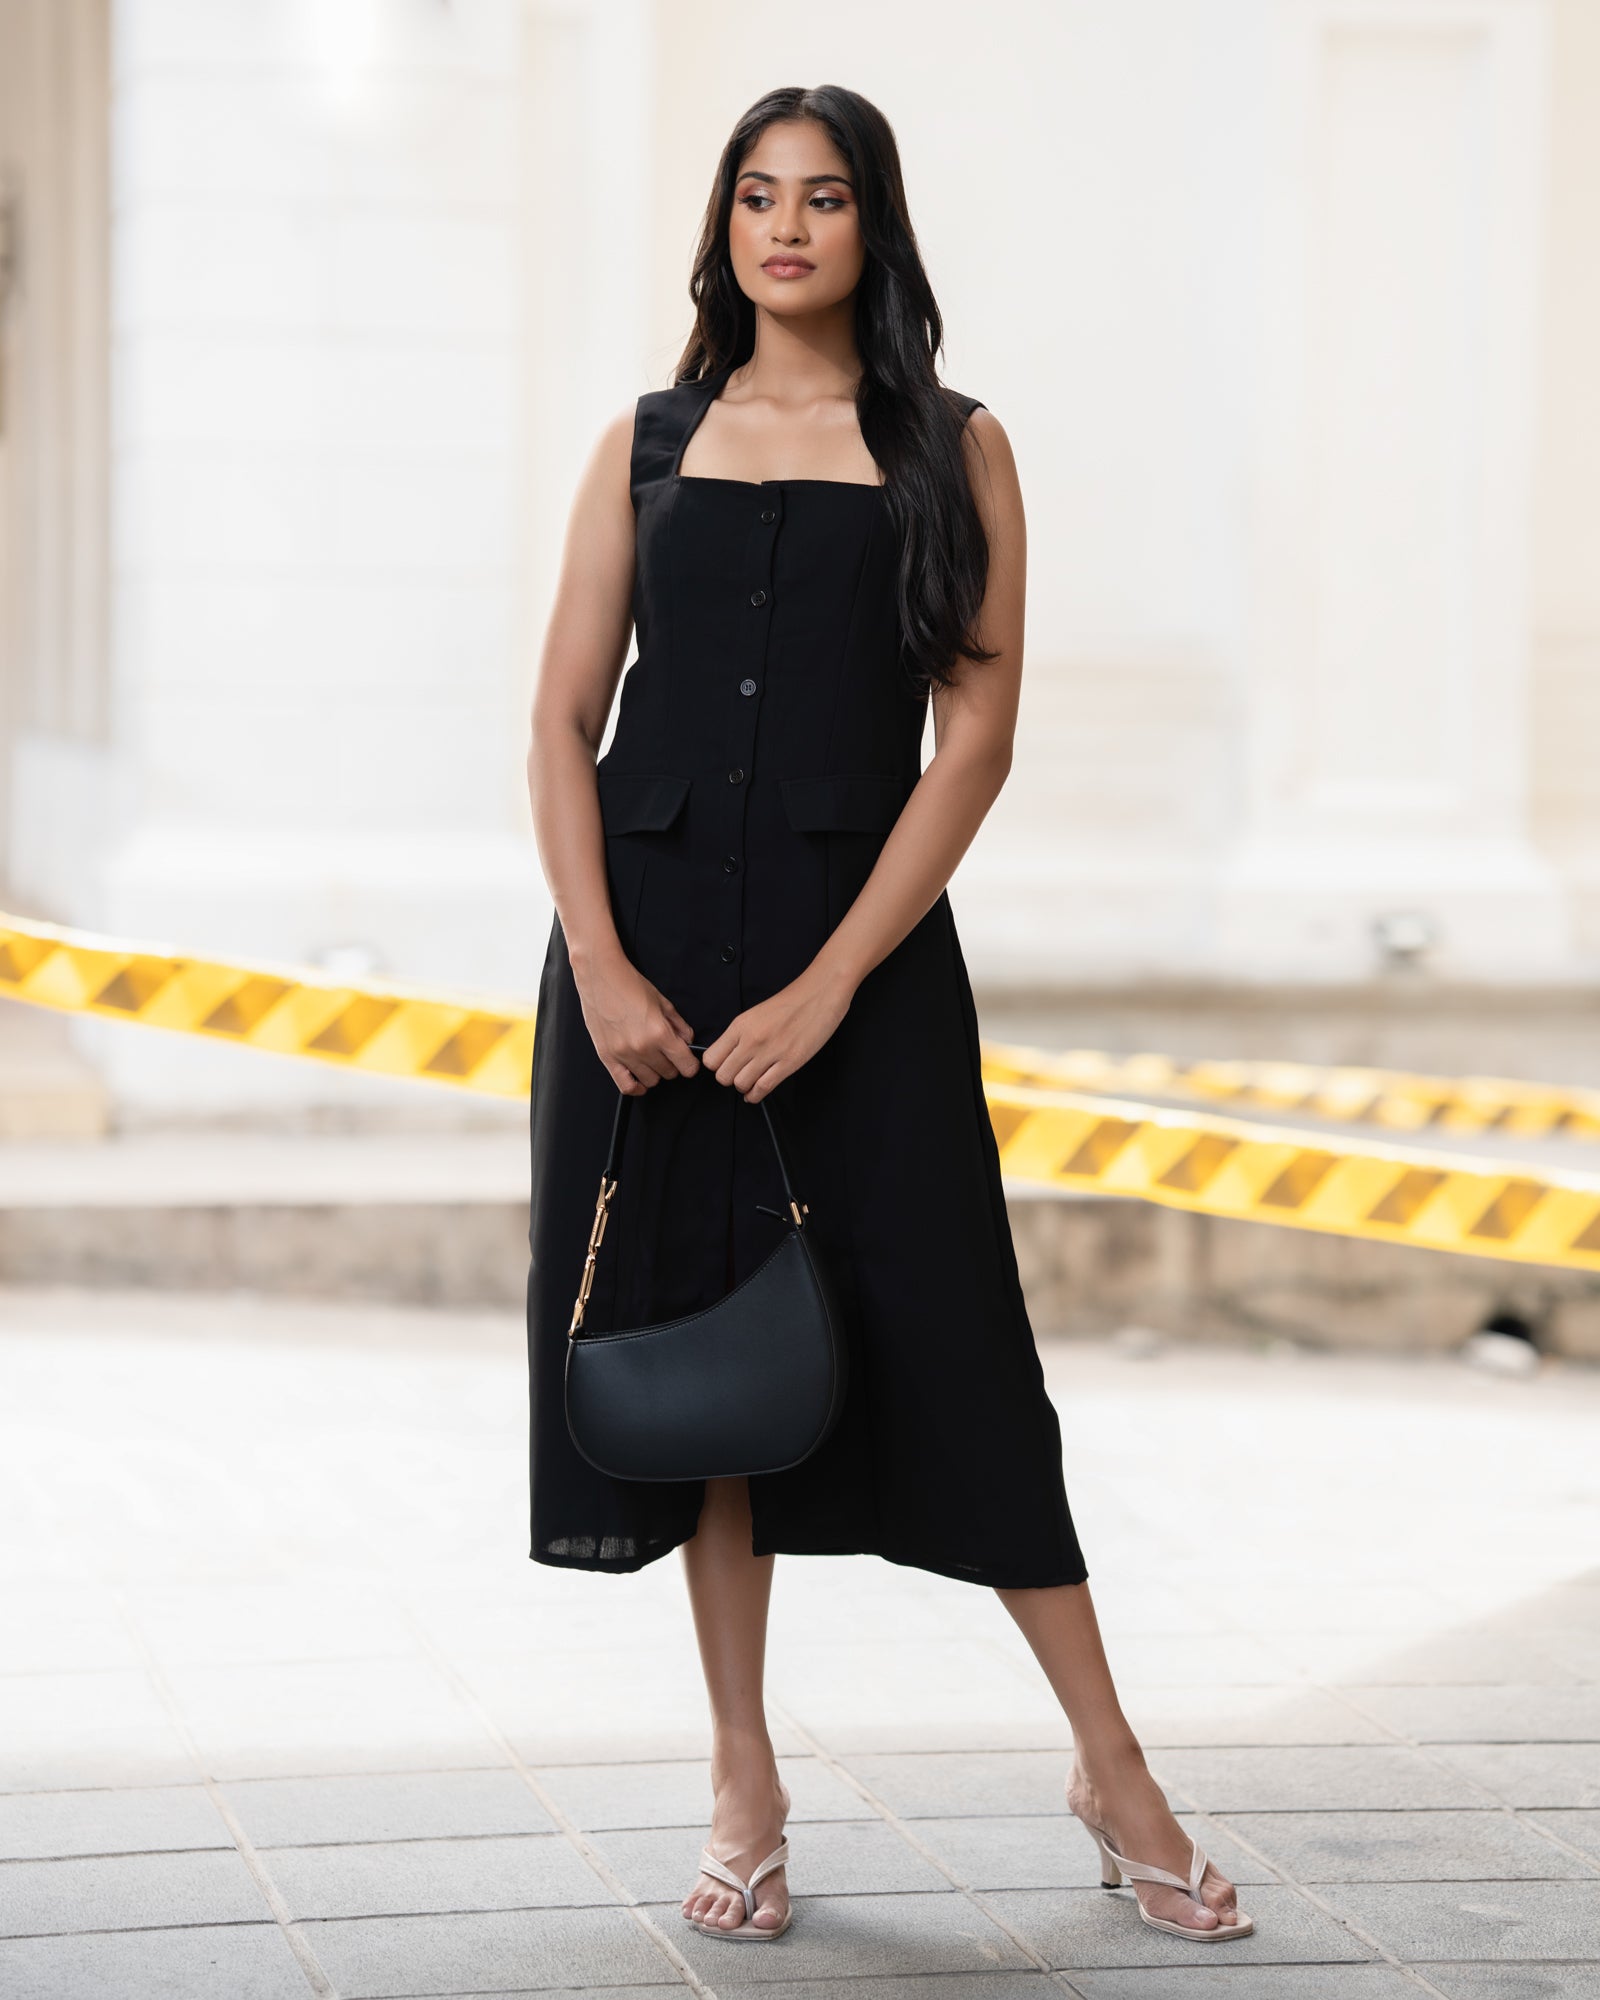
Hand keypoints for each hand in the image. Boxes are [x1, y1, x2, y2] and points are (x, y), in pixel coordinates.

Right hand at [573, 948, 699, 1095]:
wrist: (601, 976)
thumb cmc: (630, 985)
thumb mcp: (663, 1002)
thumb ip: (679, 1025)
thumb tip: (688, 1041)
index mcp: (659, 1033)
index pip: (686, 1066)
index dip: (691, 1065)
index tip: (689, 1061)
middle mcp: (642, 1047)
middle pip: (669, 1074)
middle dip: (673, 1065)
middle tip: (668, 1053)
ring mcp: (623, 1054)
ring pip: (651, 1081)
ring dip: (655, 1073)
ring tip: (652, 1059)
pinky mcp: (607, 1057)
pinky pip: (625, 1086)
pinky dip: (636, 1088)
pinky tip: (640, 1080)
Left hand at [700, 966, 853, 1102]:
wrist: (819, 994)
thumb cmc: (790, 1003)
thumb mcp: (755, 1014)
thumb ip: (739, 1035)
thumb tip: (728, 1056)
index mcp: (740, 1025)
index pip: (710, 1059)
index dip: (717, 1066)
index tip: (726, 1065)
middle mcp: (751, 1040)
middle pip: (723, 1076)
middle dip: (729, 1079)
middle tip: (739, 1074)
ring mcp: (770, 1052)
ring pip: (740, 1084)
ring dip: (744, 1087)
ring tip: (751, 1082)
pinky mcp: (789, 1063)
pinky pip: (762, 1088)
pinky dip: (755, 1095)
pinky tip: (756, 1092)